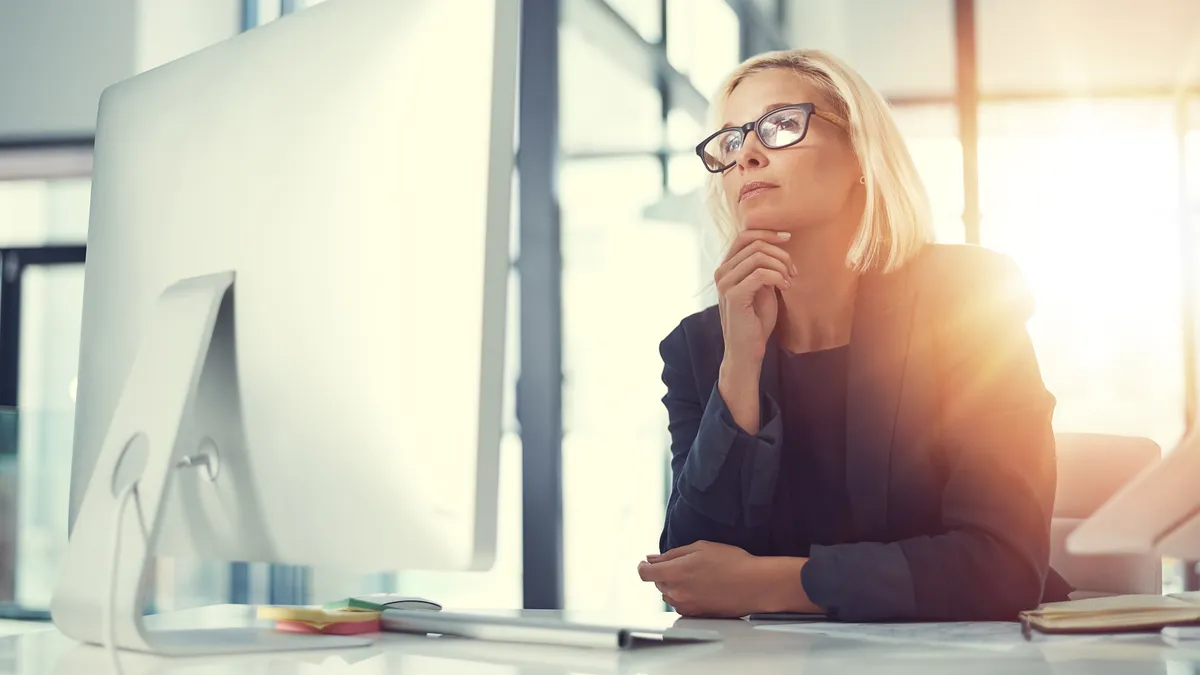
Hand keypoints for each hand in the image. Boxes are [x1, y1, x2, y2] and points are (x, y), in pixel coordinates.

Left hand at [637, 541, 766, 617]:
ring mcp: (686, 606)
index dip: (643, 567)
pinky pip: (681, 605)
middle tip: (683, 564)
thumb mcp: (700, 548)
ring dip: (674, 585)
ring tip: (696, 576)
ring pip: (669, 595)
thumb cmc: (732, 563)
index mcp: (675, 573)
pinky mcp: (697, 615)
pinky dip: (685, 596)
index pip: (645, 573)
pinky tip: (701, 588)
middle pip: (657, 583)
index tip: (646, 563)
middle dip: (664, 573)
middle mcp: (677, 592)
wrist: (755, 584)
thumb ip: (672, 554)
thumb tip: (653, 558)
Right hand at [715, 230, 794, 367]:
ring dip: (781, 266)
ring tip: (789, 280)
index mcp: (726, 267)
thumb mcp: (762, 287)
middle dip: (780, 253)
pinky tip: (785, 287)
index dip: (768, 232)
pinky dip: (778, 277)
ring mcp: (725, 283)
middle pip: (754, 244)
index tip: (788, 238)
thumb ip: (764, 267)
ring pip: (758, 256)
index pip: (744, 236)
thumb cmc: (756, 320)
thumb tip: (778, 245)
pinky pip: (761, 273)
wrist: (747, 350)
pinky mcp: (733, 295)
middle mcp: (721, 272)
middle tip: (793, 270)